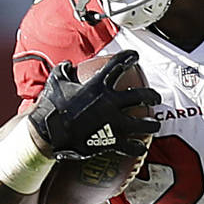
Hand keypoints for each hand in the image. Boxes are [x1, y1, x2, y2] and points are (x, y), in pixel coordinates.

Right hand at [27, 50, 160, 159]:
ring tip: (154, 124)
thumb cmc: (50, 107)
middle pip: (141, 95)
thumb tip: (67, 64)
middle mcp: (110, 102)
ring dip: (152, 124)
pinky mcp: (111, 140)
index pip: (117, 65)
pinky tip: (141, 147)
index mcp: (98, 86)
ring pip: (144, 123)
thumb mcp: (55, 82)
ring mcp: (113, 122)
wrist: (47, 133)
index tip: (135, 56)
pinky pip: (131, 146)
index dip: (129, 57)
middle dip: (152, 96)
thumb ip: (63, 71)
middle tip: (156, 98)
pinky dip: (138, 147)